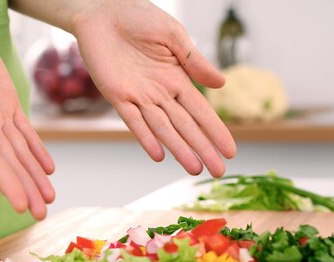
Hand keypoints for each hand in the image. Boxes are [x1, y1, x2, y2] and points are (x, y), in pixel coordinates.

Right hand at [0, 5, 54, 219]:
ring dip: (34, 176)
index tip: (19, 203)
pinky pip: (25, 132)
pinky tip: (49, 169)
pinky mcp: (6, 104)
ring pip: (19, 153)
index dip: (4, 180)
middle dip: (24, 188)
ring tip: (49, 198)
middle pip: (6, 162)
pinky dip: (37, 151)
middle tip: (41, 214)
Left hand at [71, 0, 235, 176]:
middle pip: (186, 126)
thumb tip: (221, 84)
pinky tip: (159, 154)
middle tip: (218, 172)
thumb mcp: (173, 35)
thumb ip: (194, 61)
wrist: (102, 8)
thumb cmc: (138, 16)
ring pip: (163, 129)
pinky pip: (133, 120)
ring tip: (194, 169)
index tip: (231, 151)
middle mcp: (160, 93)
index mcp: (177, 78)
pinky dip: (145, 137)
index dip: (215, 131)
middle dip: (203, 149)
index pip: (201, 111)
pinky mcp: (117, 95)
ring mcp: (139, 97)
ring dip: (178, 149)